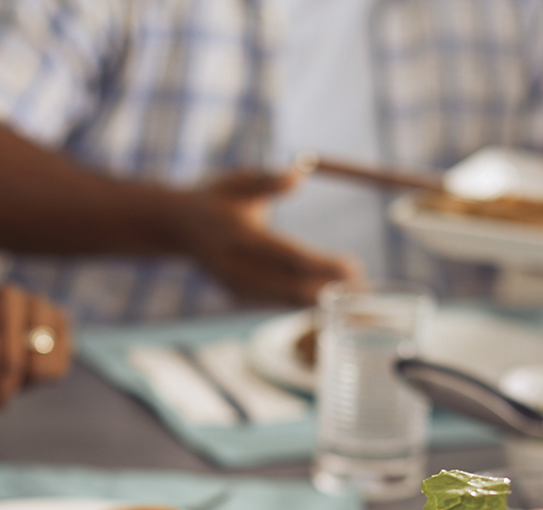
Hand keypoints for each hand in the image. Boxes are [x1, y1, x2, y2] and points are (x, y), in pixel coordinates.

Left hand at [0, 284, 73, 407]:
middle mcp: (11, 296)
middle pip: (12, 363)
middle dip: (0, 390)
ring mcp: (39, 305)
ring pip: (38, 368)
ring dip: (21, 386)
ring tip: (7, 385)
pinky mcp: (61, 320)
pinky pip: (58, 368)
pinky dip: (41, 381)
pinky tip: (25, 375)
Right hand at [177, 169, 359, 304]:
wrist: (177, 229)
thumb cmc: (216, 198)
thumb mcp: (239, 180)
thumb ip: (269, 180)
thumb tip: (299, 173)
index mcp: (237, 235)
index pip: (287, 255)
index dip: (322, 265)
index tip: (353, 267)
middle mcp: (235, 267)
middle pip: (290, 287)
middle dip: (329, 288)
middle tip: (364, 284)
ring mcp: (236, 287)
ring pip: (285, 300)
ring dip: (321, 298)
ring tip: (356, 292)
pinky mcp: (239, 297)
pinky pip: (277, 302)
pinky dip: (303, 300)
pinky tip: (329, 294)